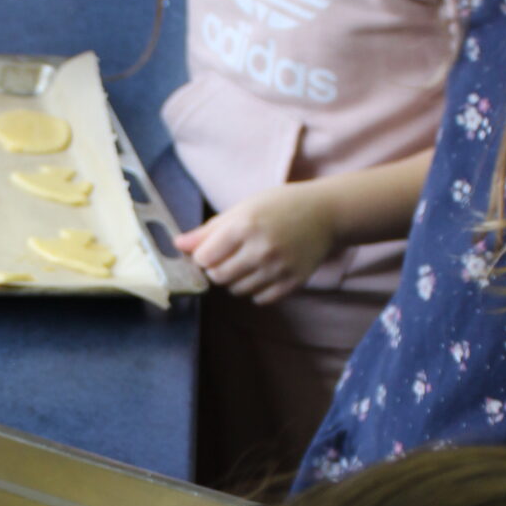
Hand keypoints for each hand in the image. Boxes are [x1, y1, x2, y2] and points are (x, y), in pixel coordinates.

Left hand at [177, 182, 340, 302]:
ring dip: (235, 280)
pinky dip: (256, 290)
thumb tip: (179, 245)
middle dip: (216, 270)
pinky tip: (263, 272)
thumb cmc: (280, 206)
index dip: (203, 257)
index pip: (204, 259)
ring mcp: (278, 268)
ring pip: (237, 290)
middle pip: (218, 277)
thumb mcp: (243, 208)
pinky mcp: (292, 282)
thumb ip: (209, 230)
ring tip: (248, 262)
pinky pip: (260, 299)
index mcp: (245, 226)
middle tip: (229, 257)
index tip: (211, 251)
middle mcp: (261, 249)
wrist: (326, 214)